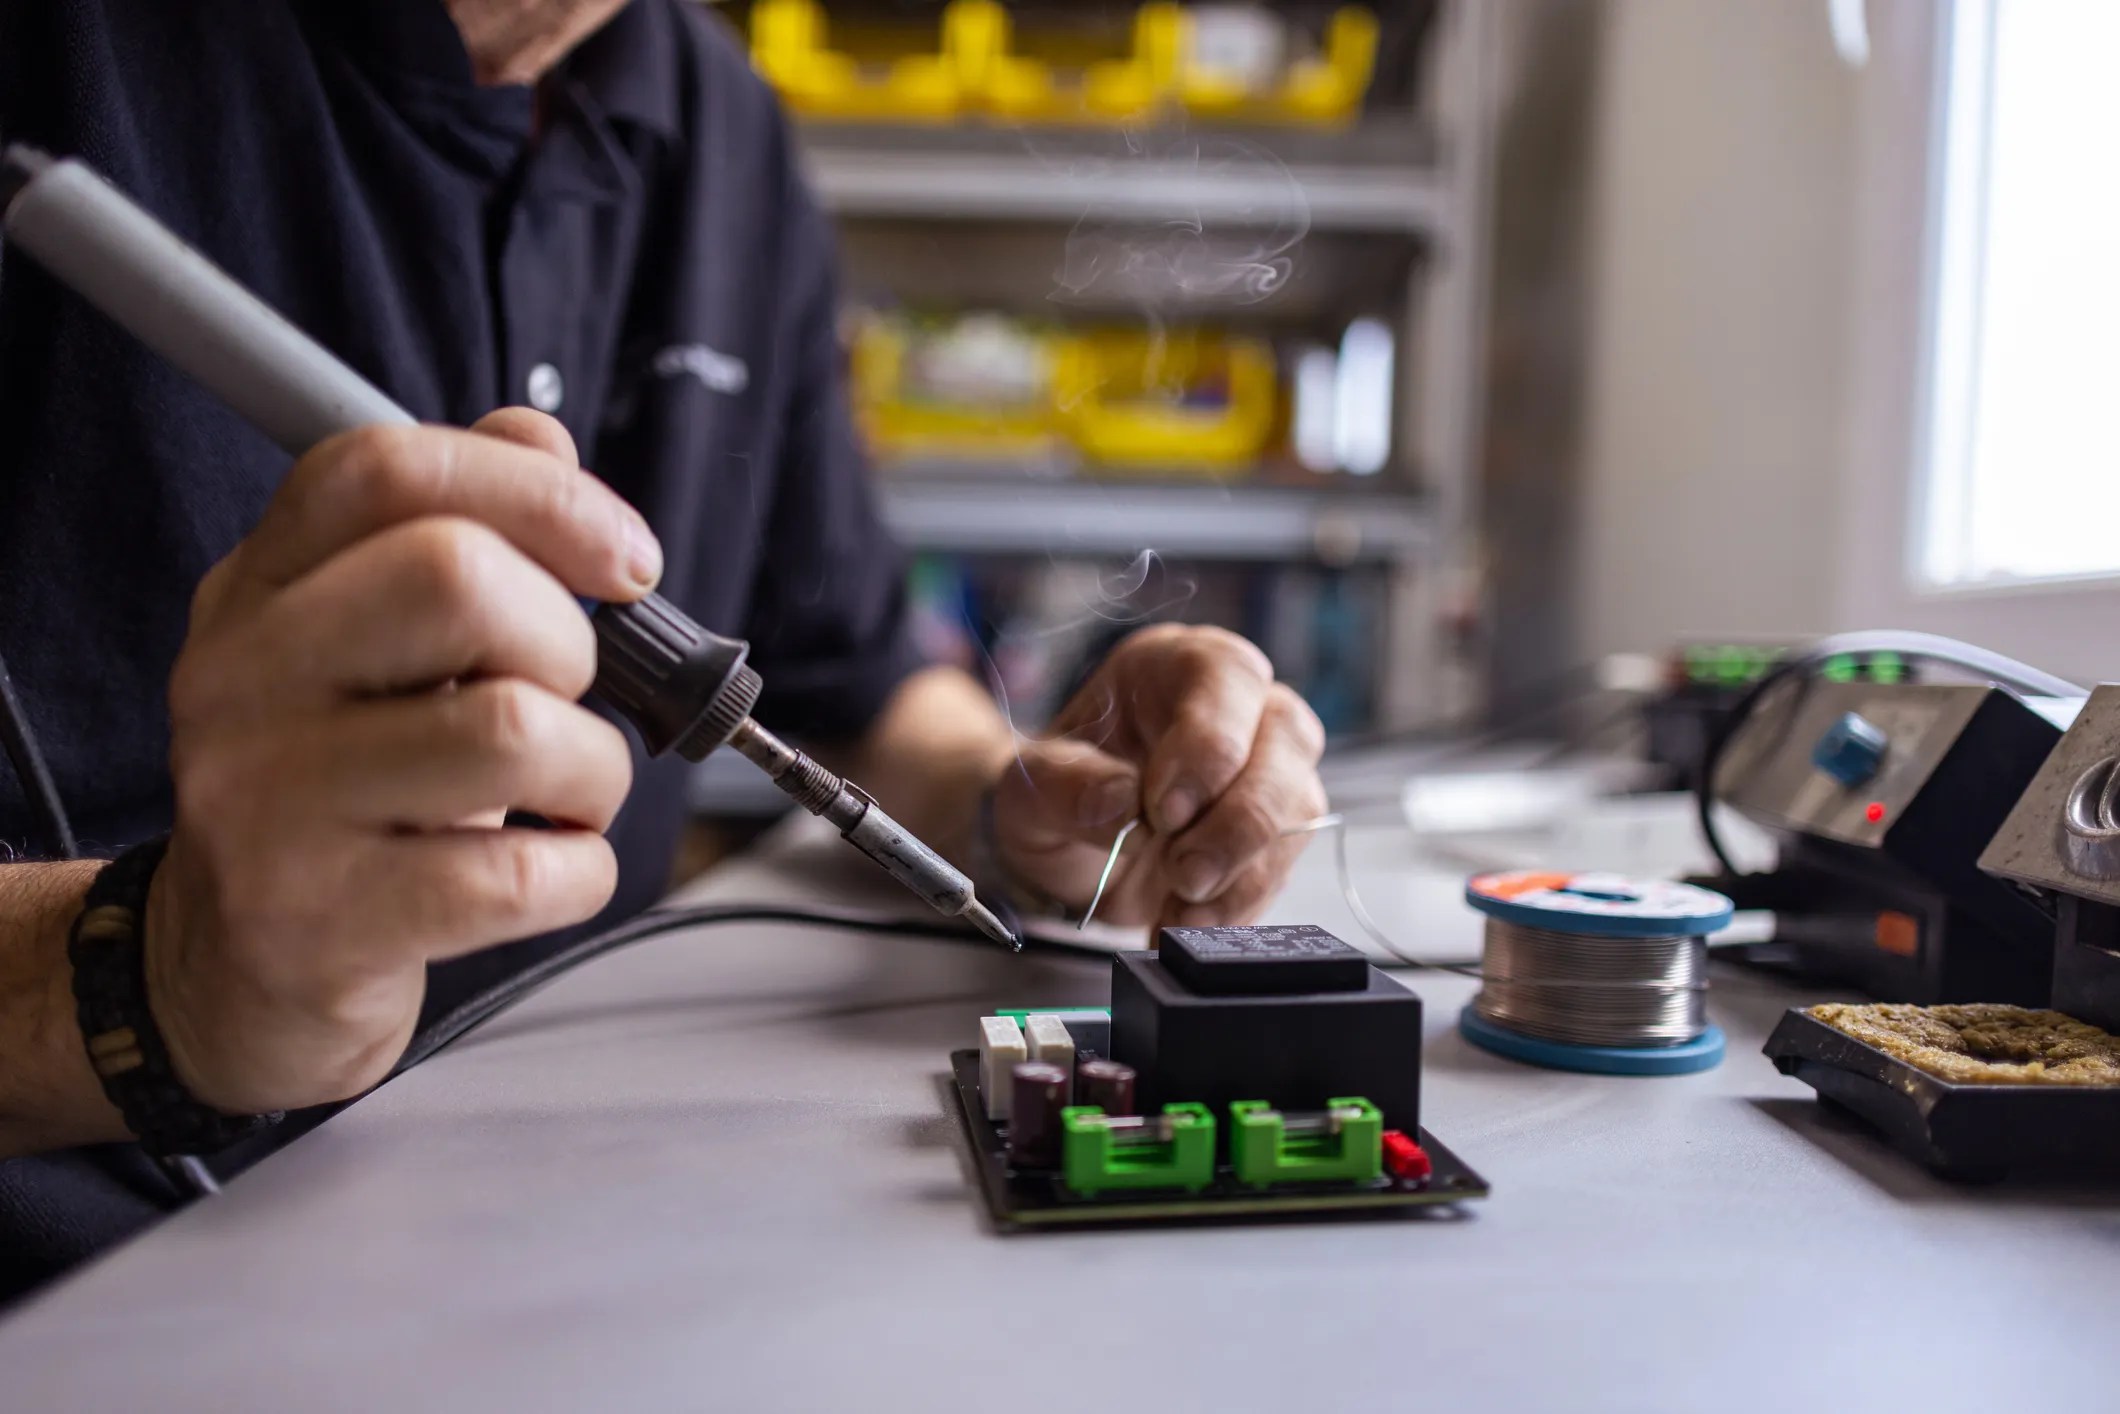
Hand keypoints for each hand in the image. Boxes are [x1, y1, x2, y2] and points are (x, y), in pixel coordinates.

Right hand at [143, 410, 656, 1114]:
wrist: (239, 972)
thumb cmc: (348, 791)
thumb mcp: (376, 648)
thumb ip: (458, 530)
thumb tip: (544, 438)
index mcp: (262, 586)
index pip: (391, 470)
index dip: (541, 494)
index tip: (627, 559)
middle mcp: (243, 677)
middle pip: (459, 579)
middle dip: (571, 643)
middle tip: (567, 701)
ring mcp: (268, 801)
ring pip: (513, 727)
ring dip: (594, 768)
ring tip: (564, 796)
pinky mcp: (322, 918)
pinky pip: (525, 872)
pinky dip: (582, 871)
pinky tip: (545, 872)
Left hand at [991, 624, 1328, 929]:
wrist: (1066, 851)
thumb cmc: (1056, 795)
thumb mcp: (1030, 788)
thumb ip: (1067, 787)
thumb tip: (1124, 801)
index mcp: (1174, 667)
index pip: (1225, 676)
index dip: (1207, 744)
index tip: (1164, 811)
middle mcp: (1237, 706)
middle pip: (1286, 736)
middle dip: (1240, 818)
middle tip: (1184, 874)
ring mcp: (1268, 768)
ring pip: (1299, 804)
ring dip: (1244, 871)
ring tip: (1178, 908)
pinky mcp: (1277, 831)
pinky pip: (1285, 865)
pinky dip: (1242, 903)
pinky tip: (1189, 919)